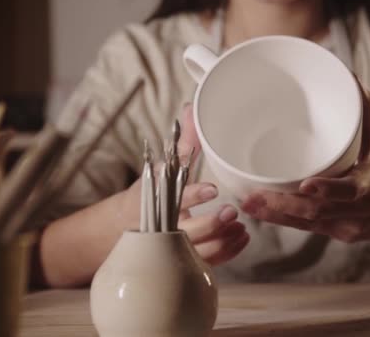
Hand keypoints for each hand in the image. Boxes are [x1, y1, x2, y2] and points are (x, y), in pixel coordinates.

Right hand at [123, 104, 248, 264]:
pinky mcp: (185, 261)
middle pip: (186, 234)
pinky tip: (241, 237)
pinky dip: (227, 252)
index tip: (212, 189)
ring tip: (240, 226)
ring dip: (222, 240)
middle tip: (231, 211)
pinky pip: (208, 262)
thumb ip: (182, 142)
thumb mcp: (162, 168)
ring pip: (198, 253)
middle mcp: (162, 229)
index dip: (192, 195)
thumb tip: (192, 107)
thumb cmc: (151, 194)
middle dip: (210, 224)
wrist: (127, 229)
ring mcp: (173, 249)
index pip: (172, 200)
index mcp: (154, 203)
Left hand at [241, 82, 369, 245]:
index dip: (326, 189)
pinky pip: (305, 228)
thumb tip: (350, 76)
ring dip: (275, 215)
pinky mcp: (334, 234)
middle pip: (317, 212)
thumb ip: (364, 112)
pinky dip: (282, 219)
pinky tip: (260, 211)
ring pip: (306, 224)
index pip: (348, 191)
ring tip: (247, 204)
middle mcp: (356, 212)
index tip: (305, 184)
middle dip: (283, 206)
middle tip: (252, 196)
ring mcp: (344, 226)